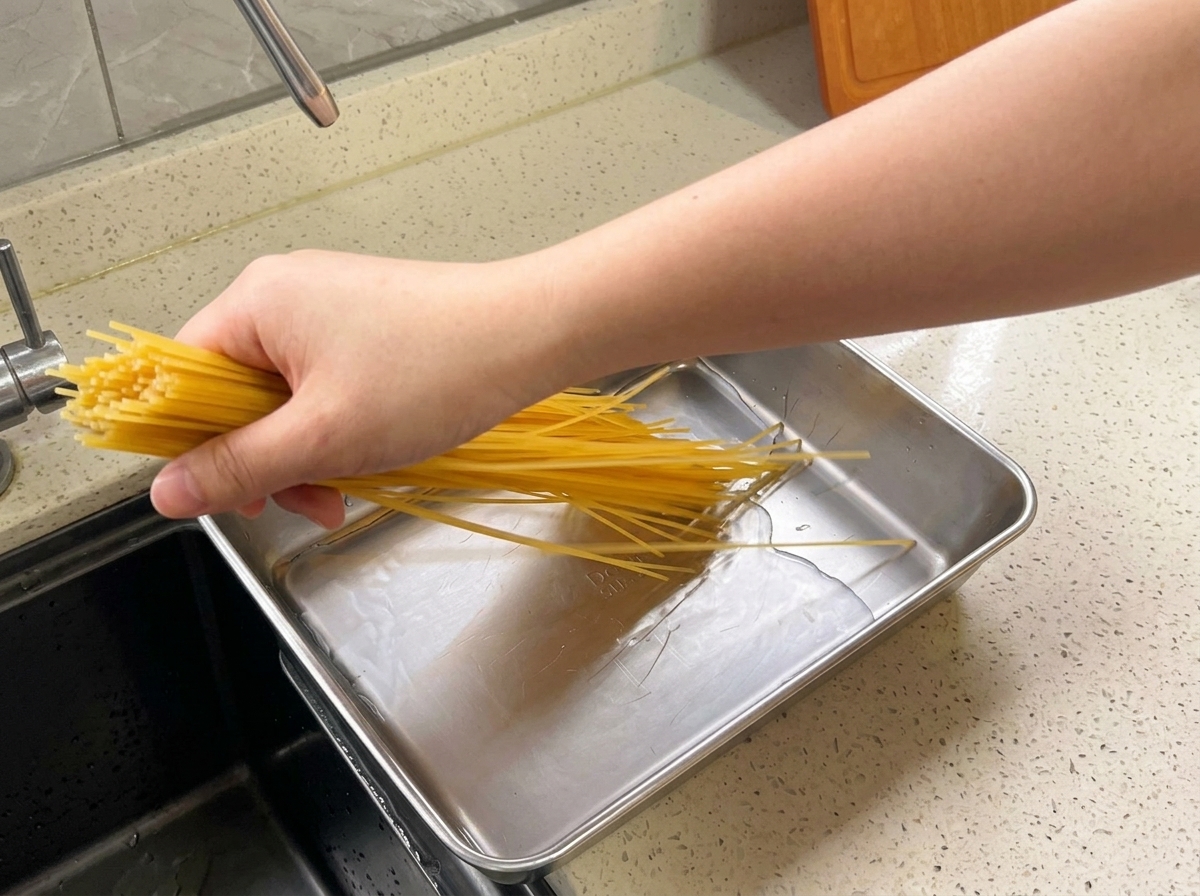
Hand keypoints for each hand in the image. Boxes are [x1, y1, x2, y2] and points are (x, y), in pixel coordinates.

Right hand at [149, 249, 572, 527]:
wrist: (532, 334)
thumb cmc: (434, 373)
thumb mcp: (323, 437)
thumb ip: (239, 467)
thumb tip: (167, 491)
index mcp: (256, 301)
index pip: (179, 377)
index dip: (196, 443)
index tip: (232, 491)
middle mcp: (285, 293)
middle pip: (235, 393)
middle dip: (271, 459)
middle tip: (314, 499)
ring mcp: (329, 306)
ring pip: (285, 398)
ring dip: (311, 452)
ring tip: (354, 484)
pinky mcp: (367, 324)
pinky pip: (324, 386)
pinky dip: (340, 428)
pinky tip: (374, 453)